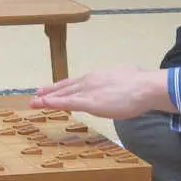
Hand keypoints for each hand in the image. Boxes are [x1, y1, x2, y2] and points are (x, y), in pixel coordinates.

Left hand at [29, 66, 170, 118]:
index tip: (53, 89)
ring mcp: (88, 91)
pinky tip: (43, 104)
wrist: (146, 87)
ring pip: (63, 94)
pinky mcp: (88, 102)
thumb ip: (119, 83)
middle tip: (37, 94)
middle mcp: (89, 81)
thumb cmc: (142, 84)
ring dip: (47, 98)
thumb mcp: (128, 78)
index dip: (63, 86)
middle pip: (66, 87)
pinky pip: (66, 102)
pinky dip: (53, 103)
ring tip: (34, 101)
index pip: (76, 82)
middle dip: (50, 92)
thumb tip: (124, 85)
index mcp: (98, 77)